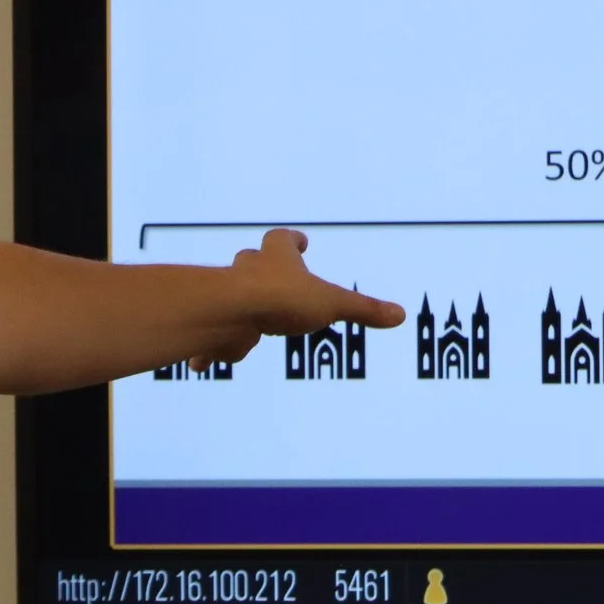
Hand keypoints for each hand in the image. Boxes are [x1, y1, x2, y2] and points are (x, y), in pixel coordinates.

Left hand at [193, 229, 407, 367]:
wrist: (227, 314)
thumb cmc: (280, 300)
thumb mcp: (330, 305)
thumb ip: (363, 309)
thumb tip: (400, 314)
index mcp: (276, 260)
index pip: (283, 240)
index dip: (291, 241)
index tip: (299, 241)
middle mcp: (246, 272)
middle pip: (250, 261)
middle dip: (258, 267)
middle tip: (267, 272)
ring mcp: (225, 296)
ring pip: (228, 295)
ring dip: (237, 306)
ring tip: (245, 322)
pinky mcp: (212, 324)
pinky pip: (209, 336)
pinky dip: (209, 349)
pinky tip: (202, 363)